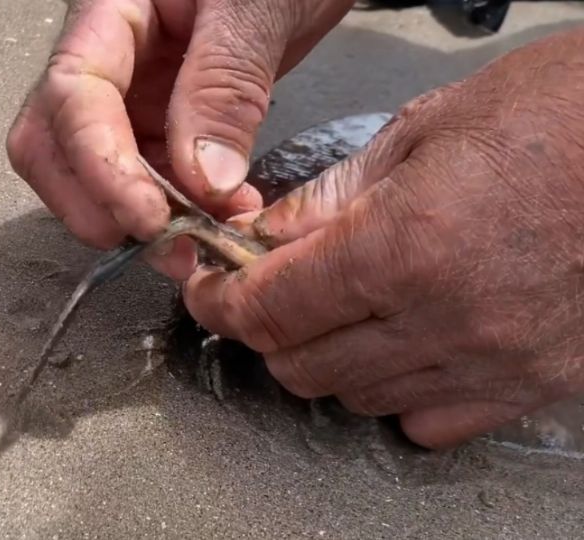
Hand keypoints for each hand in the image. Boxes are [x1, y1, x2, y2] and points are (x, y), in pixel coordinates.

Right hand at [6, 0, 353, 279]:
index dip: (99, 165)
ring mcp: (134, 95)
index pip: (71, 95)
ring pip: (97, 173)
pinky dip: (177, 212)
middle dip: (96, 203)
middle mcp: (110, 61)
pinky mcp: (165, 122)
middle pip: (54, 144)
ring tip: (207, 236)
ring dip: (141, 219)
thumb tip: (203, 180)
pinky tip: (220, 219)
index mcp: (112, 14)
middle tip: (162, 242)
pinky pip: (151, 180)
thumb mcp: (256, 8)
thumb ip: (223, 87)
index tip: (147, 216)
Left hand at [184, 27, 583, 448]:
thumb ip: (330, 196)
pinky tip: (399, 346)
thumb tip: (267, 235)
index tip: (206, 290)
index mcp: (403, 245)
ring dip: (324, 357)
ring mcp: (492, 363)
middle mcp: (443, 320)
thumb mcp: (424, 130)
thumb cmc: (560, 113)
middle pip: (300, 365)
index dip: (219, 302)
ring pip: (356, 396)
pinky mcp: (533, 385)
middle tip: (263, 292)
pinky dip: (394, 391)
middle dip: (264, 329)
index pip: (269, 308)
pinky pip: (427, 422)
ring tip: (335, 310)